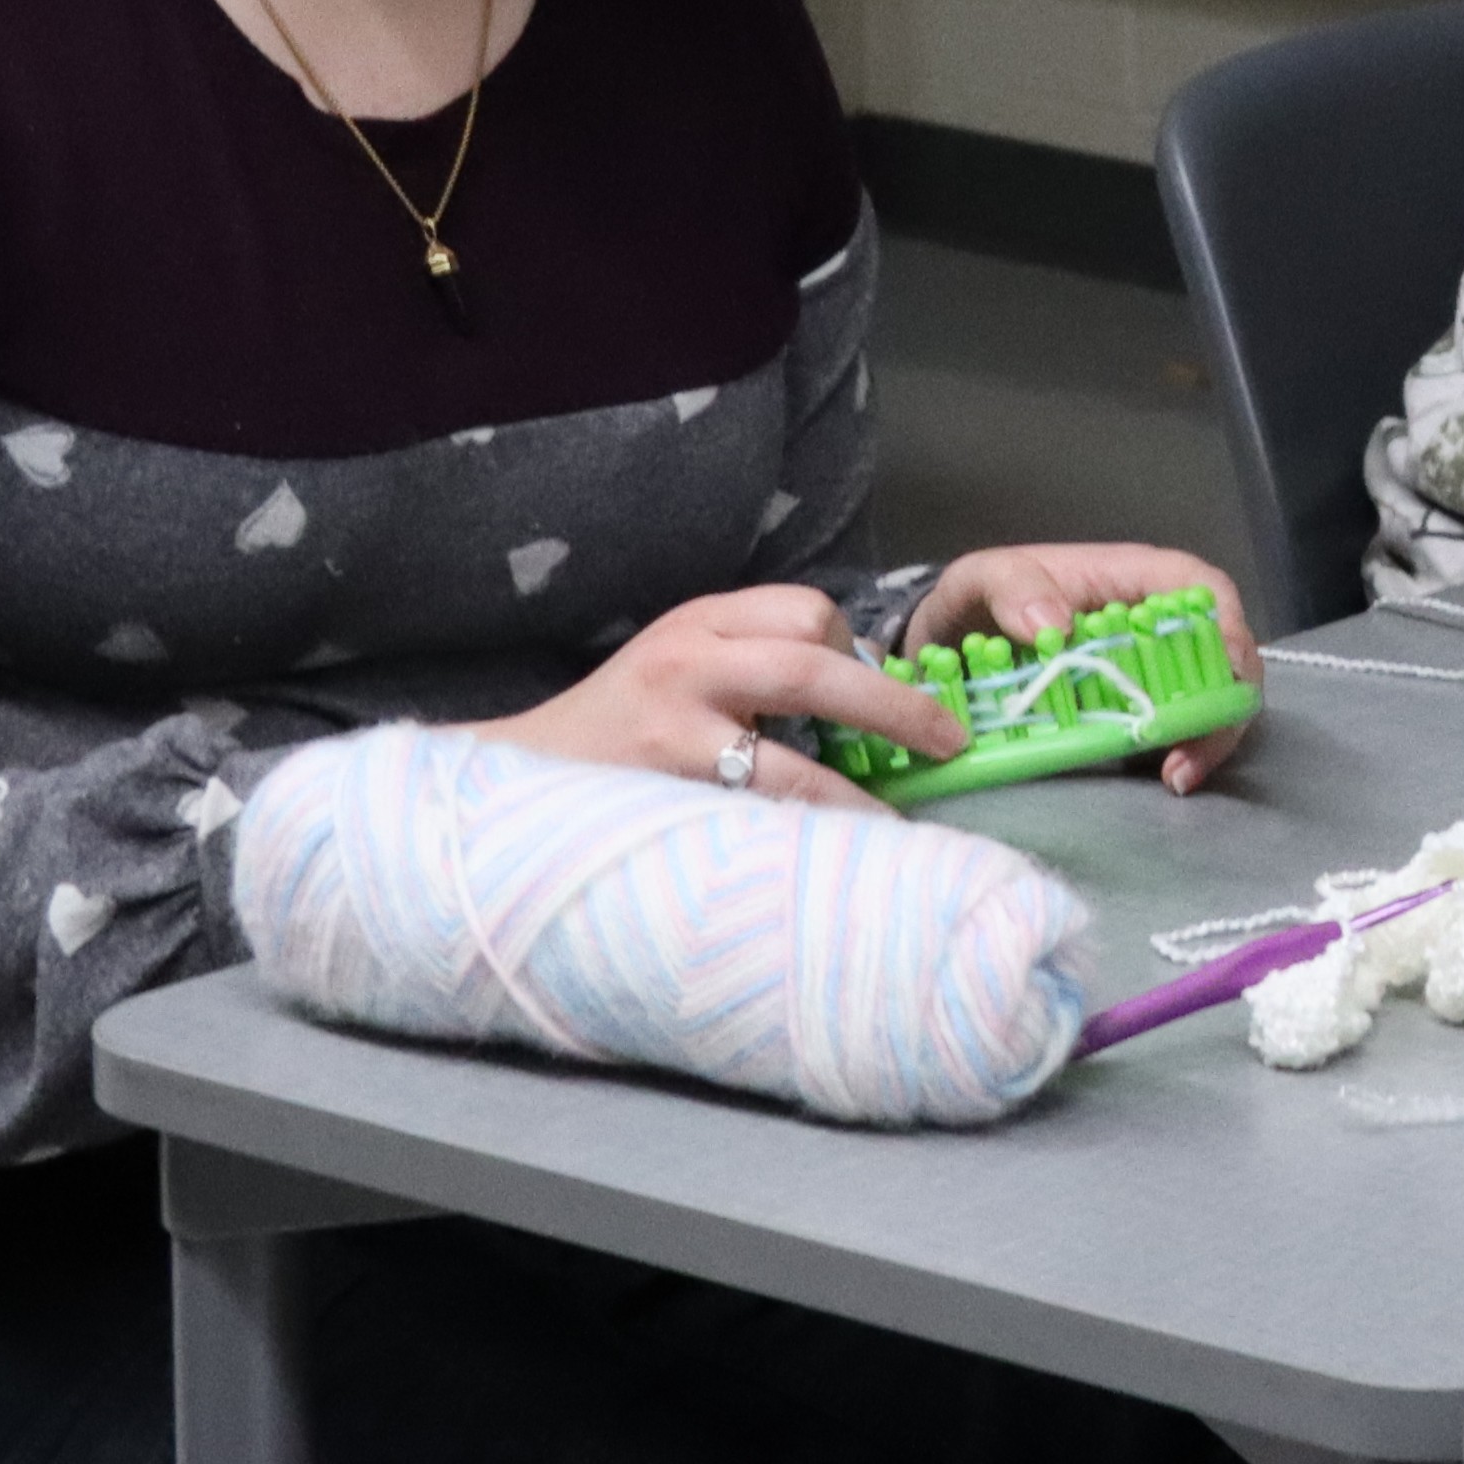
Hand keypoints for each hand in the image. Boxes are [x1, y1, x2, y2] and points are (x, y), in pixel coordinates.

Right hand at [474, 585, 949, 816]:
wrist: (513, 781)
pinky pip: (756, 819)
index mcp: (697, 623)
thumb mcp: (681, 667)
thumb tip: (872, 690)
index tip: (883, 689)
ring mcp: (672, 731)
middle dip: (896, 707)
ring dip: (858, 797)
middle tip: (949, 742)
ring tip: (901, 822)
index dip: (857, 648)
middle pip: (814, 663)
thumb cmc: (618, 728)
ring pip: (792, 759)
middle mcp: (685, 662)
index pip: (804, 610)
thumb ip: (758, 663)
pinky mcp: (664, 796)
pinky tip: (833, 854)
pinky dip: (805, 837)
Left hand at [909, 541, 1260, 791]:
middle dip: (1222, 707)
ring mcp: (1152, 666)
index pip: (1204, 589)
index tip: (1220, 673)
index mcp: (1134, 577)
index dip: (1226, 627)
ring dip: (1205, 738)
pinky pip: (1173, 727)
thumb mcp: (983, 578)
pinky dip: (1176, 752)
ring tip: (1175, 777)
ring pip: (1211, 697)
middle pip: (1225, 654)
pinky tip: (1159, 777)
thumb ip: (1012, 589)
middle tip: (1189, 756)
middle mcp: (1157, 622)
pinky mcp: (1136, 704)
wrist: (955, 638)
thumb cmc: (983, 596)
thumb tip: (1056, 627)